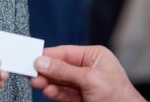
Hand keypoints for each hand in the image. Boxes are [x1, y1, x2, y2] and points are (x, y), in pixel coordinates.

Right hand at [30, 45, 145, 101]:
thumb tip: (43, 61)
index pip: (66, 52)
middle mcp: (89, 69)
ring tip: (36, 82)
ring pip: (60, 82)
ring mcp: (84, 85)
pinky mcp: (81, 99)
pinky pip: (63, 94)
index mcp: (95, 56)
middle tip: (30, 71)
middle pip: (61, 67)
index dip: (48, 55)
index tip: (32, 57)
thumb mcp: (90, 79)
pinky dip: (54, 93)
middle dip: (46, 70)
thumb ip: (64, 71)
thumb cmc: (119, 97)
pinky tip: (47, 91)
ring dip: (47, 82)